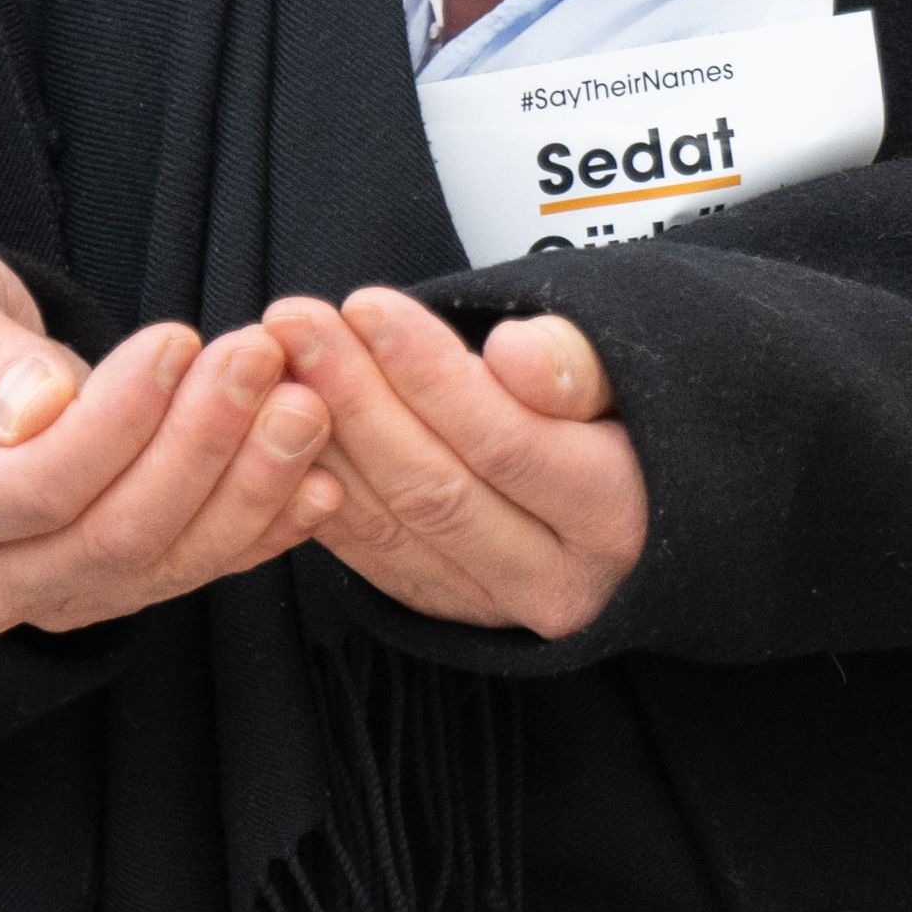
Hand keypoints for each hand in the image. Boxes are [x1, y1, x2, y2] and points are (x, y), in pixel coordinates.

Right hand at [0, 237, 342, 636]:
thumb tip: (39, 409)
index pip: (32, 486)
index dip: (117, 420)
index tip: (179, 338)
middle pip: (112, 534)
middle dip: (201, 446)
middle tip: (262, 357)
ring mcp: (54, 594)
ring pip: (166, 562)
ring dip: (250, 487)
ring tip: (307, 406)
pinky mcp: (115, 590)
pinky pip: (198, 570)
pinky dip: (266, 529)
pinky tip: (323, 481)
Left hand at [254, 291, 648, 638]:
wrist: (633, 496)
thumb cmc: (624, 412)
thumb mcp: (626, 372)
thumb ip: (575, 365)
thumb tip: (513, 356)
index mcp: (617, 518)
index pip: (505, 443)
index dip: (429, 374)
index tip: (367, 304)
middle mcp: (557, 583)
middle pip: (433, 489)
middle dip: (355, 396)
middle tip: (294, 320)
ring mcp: (493, 607)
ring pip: (388, 523)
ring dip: (322, 434)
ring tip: (278, 355)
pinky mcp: (442, 607)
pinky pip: (365, 549)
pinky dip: (318, 483)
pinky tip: (283, 418)